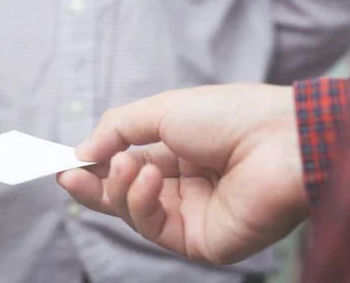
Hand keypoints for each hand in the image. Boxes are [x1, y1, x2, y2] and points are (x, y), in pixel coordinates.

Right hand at [58, 84, 308, 263]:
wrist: (282, 138)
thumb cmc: (229, 115)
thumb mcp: (162, 109)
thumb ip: (117, 128)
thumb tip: (81, 149)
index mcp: (179, 153)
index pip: (127, 165)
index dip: (97, 164)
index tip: (67, 160)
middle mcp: (184, 186)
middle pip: (124, 194)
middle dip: (93, 184)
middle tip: (67, 174)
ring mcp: (192, 215)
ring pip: (134, 212)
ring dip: (119, 188)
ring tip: (125, 164)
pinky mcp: (201, 241)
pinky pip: (155, 227)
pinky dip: (142, 203)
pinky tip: (149, 179)